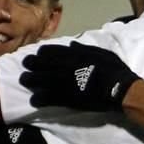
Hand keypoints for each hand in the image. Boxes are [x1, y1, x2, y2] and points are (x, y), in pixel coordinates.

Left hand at [20, 41, 139, 111]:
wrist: (119, 89)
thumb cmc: (114, 69)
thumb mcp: (101, 52)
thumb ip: (85, 48)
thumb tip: (72, 44)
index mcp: (75, 55)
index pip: (54, 51)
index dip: (43, 52)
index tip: (38, 53)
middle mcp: (67, 67)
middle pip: (43, 64)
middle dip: (32, 63)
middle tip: (25, 64)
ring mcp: (66, 83)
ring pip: (42, 80)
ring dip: (31, 80)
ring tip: (24, 80)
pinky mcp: (68, 98)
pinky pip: (49, 98)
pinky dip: (40, 99)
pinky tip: (34, 100)